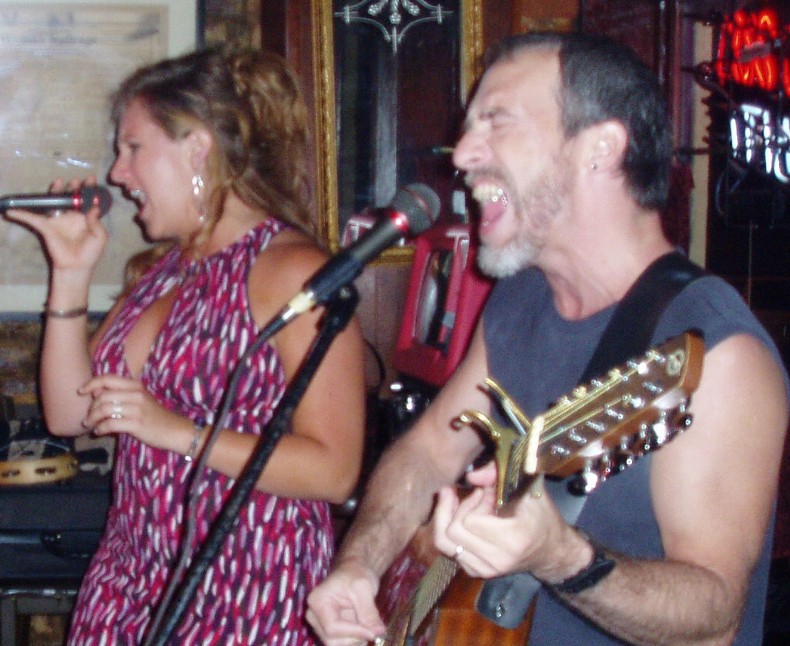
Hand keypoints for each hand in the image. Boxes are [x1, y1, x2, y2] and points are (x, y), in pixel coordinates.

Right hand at [3, 177, 107, 270]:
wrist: (77, 266)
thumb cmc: (90, 252)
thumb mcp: (99, 237)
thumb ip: (96, 222)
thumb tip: (93, 207)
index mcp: (84, 217)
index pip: (86, 199)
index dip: (88, 189)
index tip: (91, 178)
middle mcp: (71, 215)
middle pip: (70, 197)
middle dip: (73, 187)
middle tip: (76, 181)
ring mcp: (58, 220)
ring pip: (53, 201)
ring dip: (55, 191)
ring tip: (59, 181)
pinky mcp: (46, 227)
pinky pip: (31, 218)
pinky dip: (21, 214)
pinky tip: (11, 210)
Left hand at [79, 374, 181, 447]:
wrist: (173, 429)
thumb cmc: (153, 414)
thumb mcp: (139, 398)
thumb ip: (119, 393)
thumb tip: (96, 391)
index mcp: (135, 385)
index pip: (108, 379)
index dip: (91, 383)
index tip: (80, 392)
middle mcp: (136, 394)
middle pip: (103, 396)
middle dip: (91, 408)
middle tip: (88, 417)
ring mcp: (137, 409)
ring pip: (104, 410)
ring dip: (93, 419)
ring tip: (90, 425)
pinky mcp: (136, 424)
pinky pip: (111, 424)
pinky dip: (100, 428)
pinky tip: (99, 431)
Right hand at [306, 560, 385, 644]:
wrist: (354, 570)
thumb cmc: (356, 573)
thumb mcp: (364, 587)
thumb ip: (369, 612)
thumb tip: (379, 633)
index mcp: (317, 602)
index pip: (332, 628)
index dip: (354, 633)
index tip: (374, 632)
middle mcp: (314, 615)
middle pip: (332, 640)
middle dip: (355, 637)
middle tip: (372, 628)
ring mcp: (320, 624)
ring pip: (336, 644)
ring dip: (356, 639)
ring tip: (366, 622)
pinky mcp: (329, 630)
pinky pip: (341, 643)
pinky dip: (355, 639)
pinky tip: (362, 626)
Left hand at [431, 462, 575, 580]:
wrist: (552, 551)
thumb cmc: (543, 518)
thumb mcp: (529, 490)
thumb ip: (499, 475)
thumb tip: (471, 475)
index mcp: (512, 541)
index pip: (470, 521)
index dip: (476, 502)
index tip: (490, 493)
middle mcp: (497, 561)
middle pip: (452, 531)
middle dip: (460, 507)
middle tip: (477, 496)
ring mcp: (486, 570)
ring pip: (444, 542)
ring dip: (451, 518)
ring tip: (466, 504)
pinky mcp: (477, 572)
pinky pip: (449, 549)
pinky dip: (452, 530)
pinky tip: (467, 519)